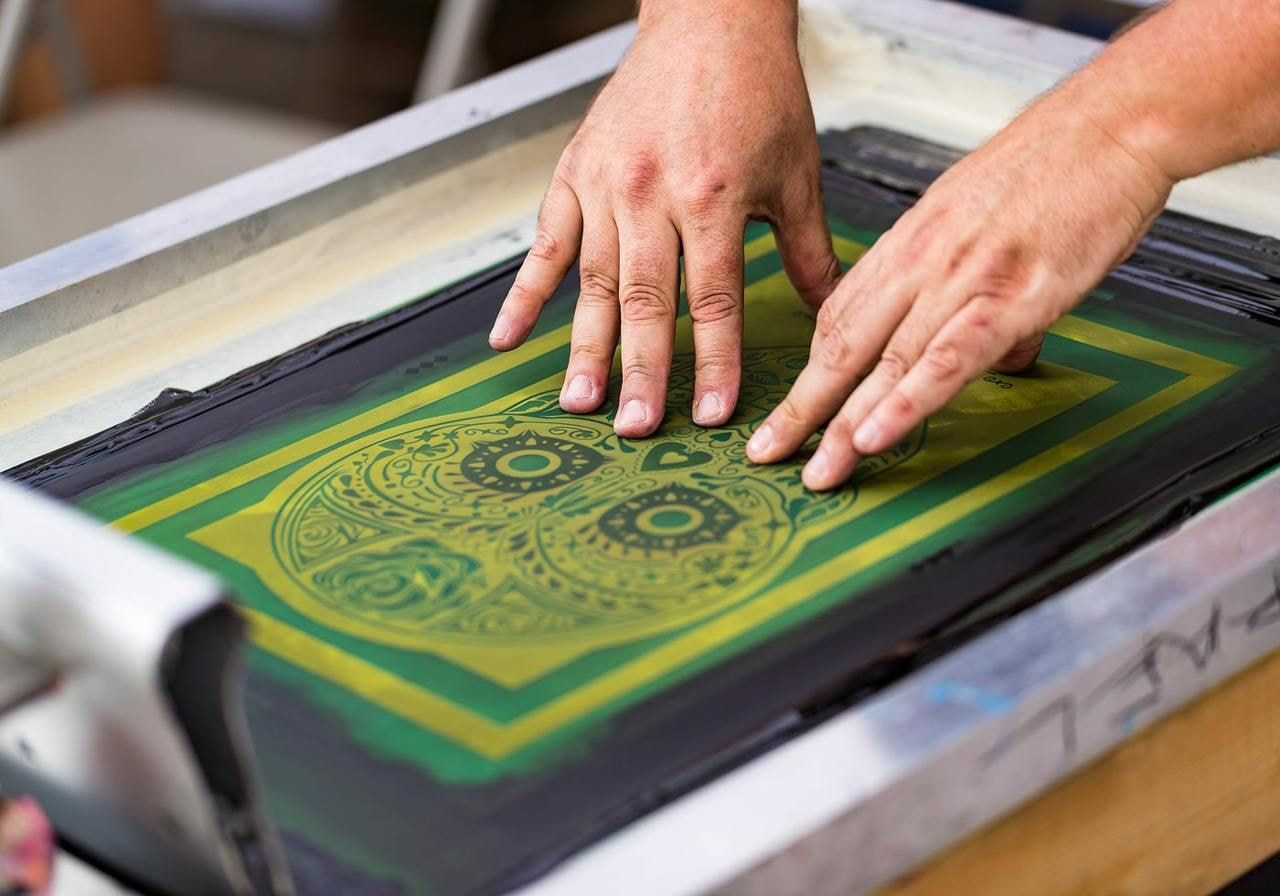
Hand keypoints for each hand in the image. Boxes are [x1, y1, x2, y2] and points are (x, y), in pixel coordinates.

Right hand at [488, 0, 841, 436]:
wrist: (709, 19)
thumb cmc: (758, 91)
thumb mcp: (797, 171)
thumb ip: (807, 248)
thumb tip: (833, 310)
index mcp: (714, 196)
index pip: (713, 297)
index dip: (714, 362)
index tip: (713, 414)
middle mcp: (653, 193)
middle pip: (646, 301)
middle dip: (643, 372)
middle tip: (635, 429)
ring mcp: (606, 185)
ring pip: (593, 282)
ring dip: (585, 348)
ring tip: (579, 403)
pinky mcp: (574, 173)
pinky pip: (544, 244)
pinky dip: (525, 294)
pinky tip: (507, 339)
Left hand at [746, 79, 1175, 489]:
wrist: (1114, 122)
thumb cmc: (1053, 164)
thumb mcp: (980, 215)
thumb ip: (964, 285)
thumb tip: (974, 350)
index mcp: (909, 242)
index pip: (840, 314)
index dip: (810, 369)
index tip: (789, 407)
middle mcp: (922, 262)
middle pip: (843, 346)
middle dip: (801, 409)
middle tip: (768, 453)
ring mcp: (962, 280)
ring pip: (885, 363)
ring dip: (843, 426)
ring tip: (817, 472)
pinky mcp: (1011, 297)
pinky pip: (946, 359)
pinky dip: (907, 403)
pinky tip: (876, 436)